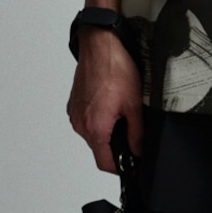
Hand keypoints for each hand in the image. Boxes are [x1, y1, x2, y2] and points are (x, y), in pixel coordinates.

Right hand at [66, 28, 143, 173]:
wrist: (99, 45)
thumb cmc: (114, 68)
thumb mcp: (134, 104)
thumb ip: (136, 133)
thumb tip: (138, 150)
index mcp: (95, 128)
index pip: (105, 163)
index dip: (120, 167)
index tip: (130, 164)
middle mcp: (80, 124)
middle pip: (98, 149)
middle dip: (115, 145)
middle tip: (131, 132)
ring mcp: (75, 114)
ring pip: (93, 135)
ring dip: (106, 131)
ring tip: (120, 112)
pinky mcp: (74, 105)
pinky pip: (87, 121)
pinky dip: (98, 119)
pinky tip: (110, 104)